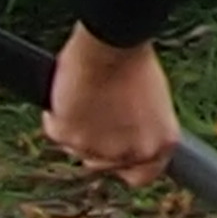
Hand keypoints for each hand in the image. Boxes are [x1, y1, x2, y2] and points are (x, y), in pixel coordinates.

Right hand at [43, 25, 179, 185]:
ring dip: (77, 129)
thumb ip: (141, 129)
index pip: (143, 176)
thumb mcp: (152, 102)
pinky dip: (56, 115)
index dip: (128, 164)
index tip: (118, 151)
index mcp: (160, 144)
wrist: (111, 42)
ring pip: (77, 149)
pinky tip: (68, 93)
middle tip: (98, 113)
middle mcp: (132, 153)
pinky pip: (56, 132)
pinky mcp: (67, 137)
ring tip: (86, 96)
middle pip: (105, 165)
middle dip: (98, 144)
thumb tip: (125, 139)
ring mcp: (97, 150)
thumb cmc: (133, 62)